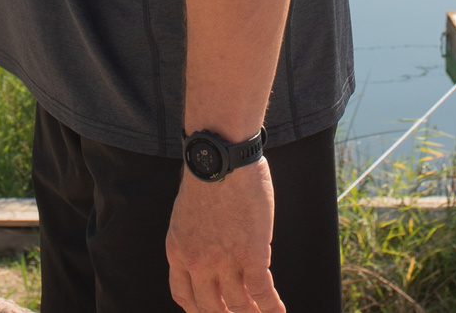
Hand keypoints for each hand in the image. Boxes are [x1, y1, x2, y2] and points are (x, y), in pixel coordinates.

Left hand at [166, 162, 281, 312]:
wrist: (221, 158)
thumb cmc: (207, 175)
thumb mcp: (185, 214)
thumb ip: (194, 237)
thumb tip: (209, 246)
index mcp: (177, 251)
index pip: (183, 296)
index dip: (198, 310)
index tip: (208, 312)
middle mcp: (197, 263)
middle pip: (209, 308)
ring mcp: (224, 262)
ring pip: (238, 304)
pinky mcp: (251, 255)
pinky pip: (262, 292)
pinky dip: (271, 307)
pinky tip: (279, 312)